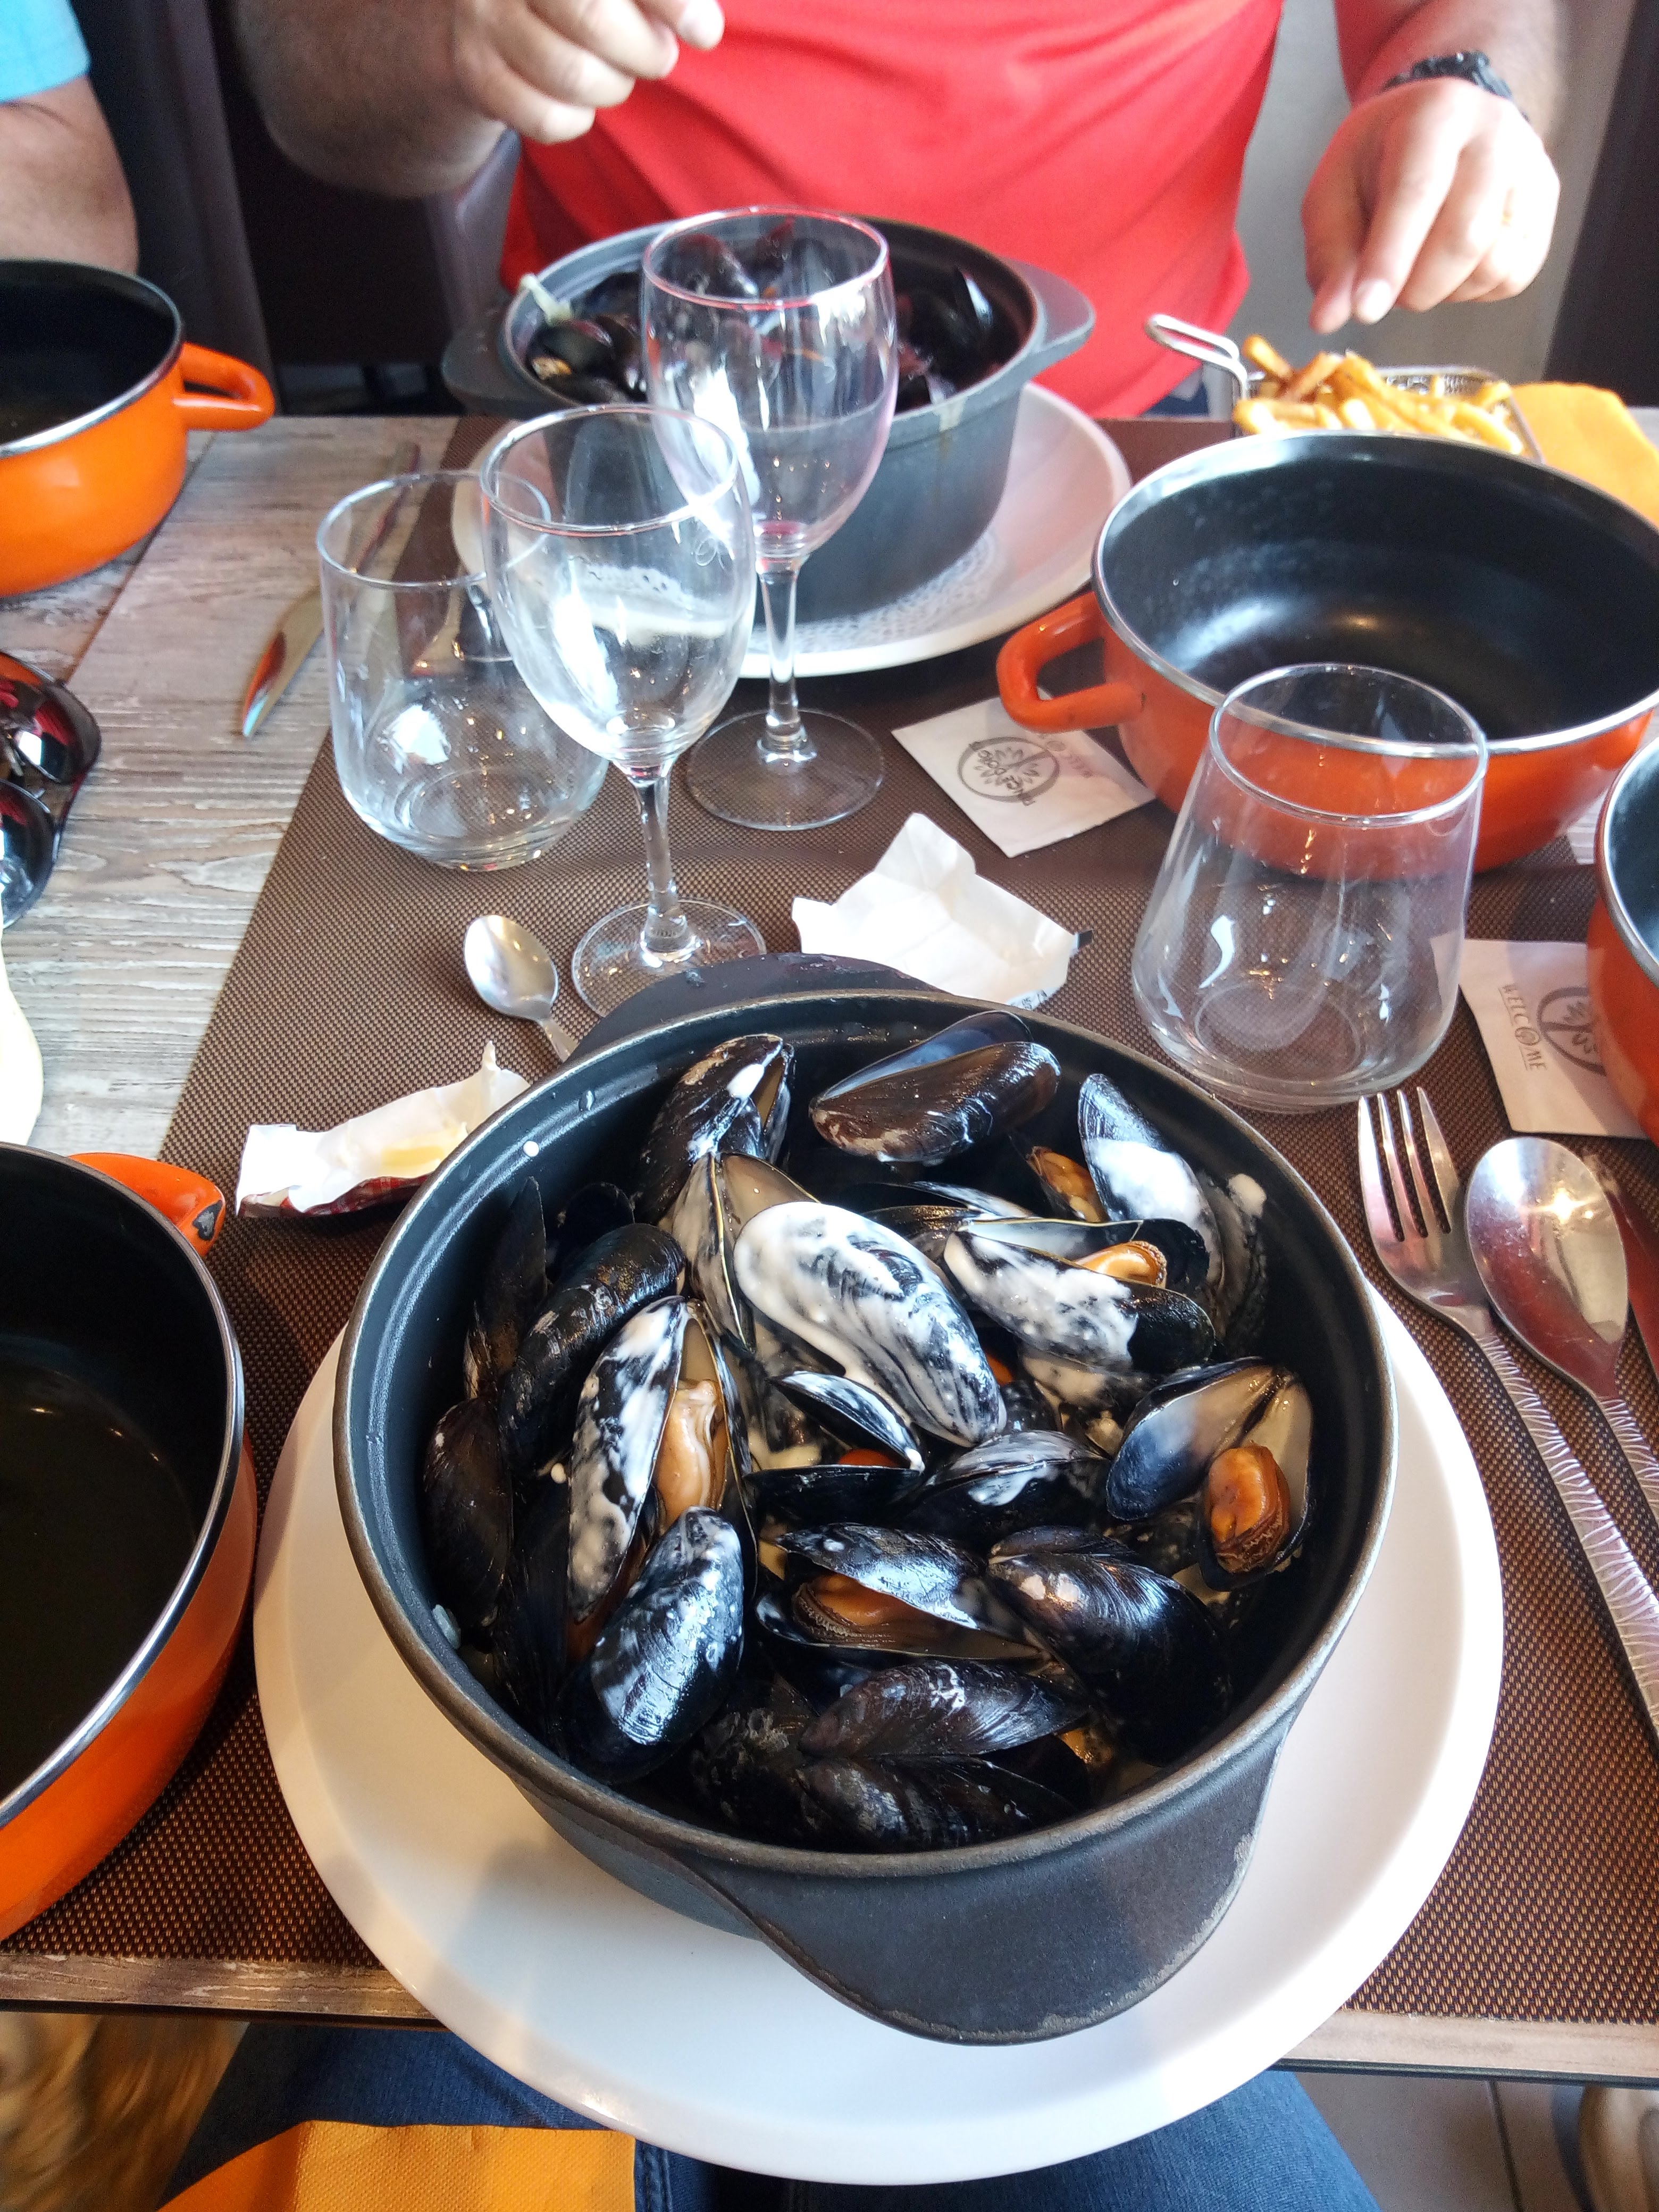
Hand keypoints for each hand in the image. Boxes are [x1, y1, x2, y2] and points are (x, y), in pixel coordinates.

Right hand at [452, 0, 723, 144]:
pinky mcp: (475, 72)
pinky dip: (577, 118)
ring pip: (572, 75)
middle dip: (645, 50)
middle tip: (658, 54)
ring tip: (617, 71)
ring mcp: (484, 18)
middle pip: (593, 19)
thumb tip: (702, 22)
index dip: (669, 0)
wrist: (484, 4)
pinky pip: (545, 119)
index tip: (705, 31)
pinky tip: (580, 99)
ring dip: (613, 85)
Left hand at [1303, 77, 1558, 332]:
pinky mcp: (1545, 203)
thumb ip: (1330, 256)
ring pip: (1493, 263)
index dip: (1390, 260)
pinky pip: (1514, 276)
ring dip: (1444, 292)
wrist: (1440, 121)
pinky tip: (1451, 270)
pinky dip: (1474, 292)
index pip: (1416, 193)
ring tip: (1418, 270)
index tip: (1365, 312)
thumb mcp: (1335, 193)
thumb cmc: (1378, 160)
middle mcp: (1496, 132)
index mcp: (1436, 114)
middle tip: (1389, 294)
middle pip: (1464, 236)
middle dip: (1417, 286)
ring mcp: (1530, 166)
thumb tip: (1327, 320)